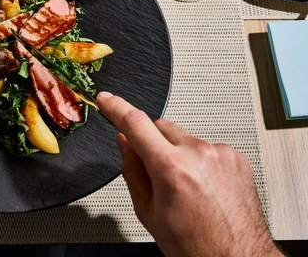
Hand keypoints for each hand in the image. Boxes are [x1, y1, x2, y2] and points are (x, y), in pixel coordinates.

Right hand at [97, 92, 280, 256]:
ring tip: (184, 187)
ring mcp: (221, 153)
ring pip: (184, 138)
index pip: (135, 123)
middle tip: (152, 169)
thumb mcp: (149, 212)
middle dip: (150, 141)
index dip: (116, 107)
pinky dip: (198, 160)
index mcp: (172, 168)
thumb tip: (125, 145)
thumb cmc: (196, 244)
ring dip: (176, 152)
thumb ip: (133, 171)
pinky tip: (202, 186)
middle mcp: (199, 154)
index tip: (106, 99)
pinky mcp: (236, 157)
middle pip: (160, 126)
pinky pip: (206, 147)